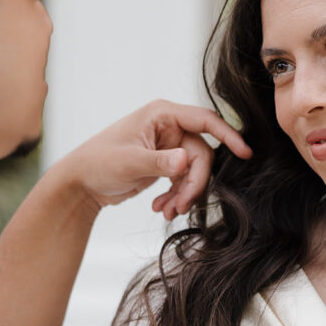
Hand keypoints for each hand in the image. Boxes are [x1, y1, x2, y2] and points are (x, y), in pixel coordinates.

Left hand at [56, 99, 251, 219]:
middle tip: (182, 207)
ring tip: (167, 211)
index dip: (228, 135)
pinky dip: (176, 196)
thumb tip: (185, 160)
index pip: (205, 120)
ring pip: (194, 171)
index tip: (245, 153)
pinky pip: (183, 180)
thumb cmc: (97, 163)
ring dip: (184, 194)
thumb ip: (159, 162)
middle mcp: (169, 126)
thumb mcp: (129, 163)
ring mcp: (169, 145)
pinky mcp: (166, 163)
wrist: (80, 184)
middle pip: (202, 154)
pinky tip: (161, 208)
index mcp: (162, 114)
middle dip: (193, 184)